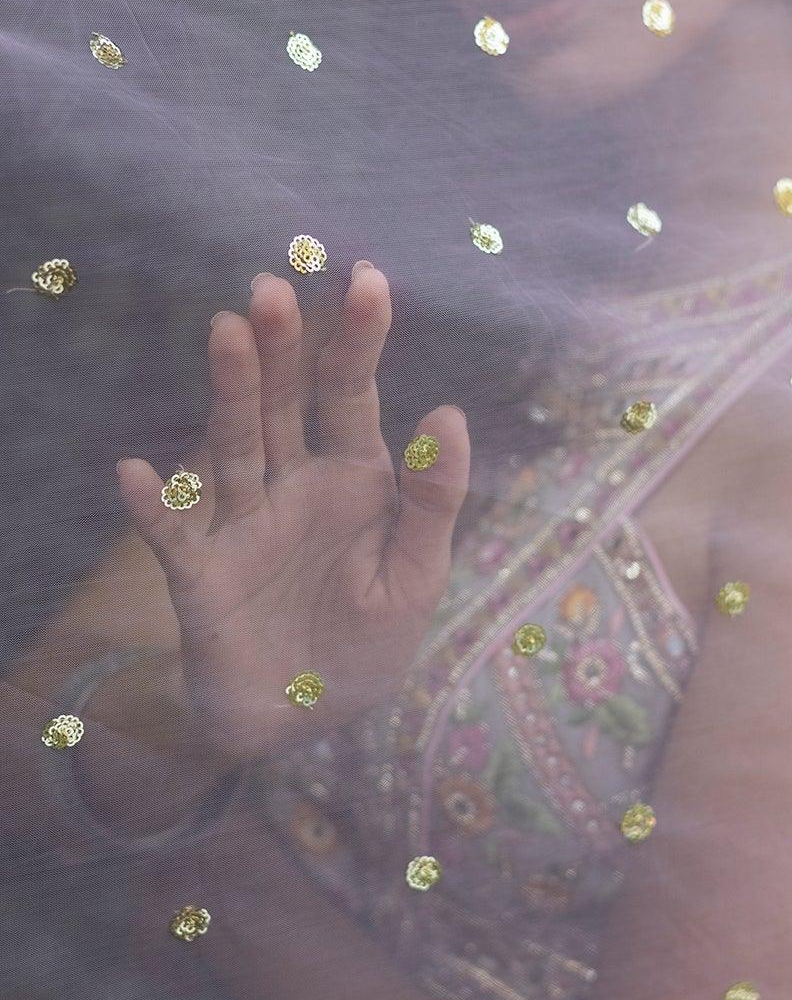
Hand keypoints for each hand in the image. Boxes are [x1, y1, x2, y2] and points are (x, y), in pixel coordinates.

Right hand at [117, 264, 469, 763]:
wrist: (303, 722)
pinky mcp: (201, 573)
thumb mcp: (416, 576)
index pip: (353, 393)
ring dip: (230, 392)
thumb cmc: (366, 642)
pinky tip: (134, 472)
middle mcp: (292, 484)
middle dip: (281, 347)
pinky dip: (153, 508)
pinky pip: (173, 535)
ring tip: (227, 332)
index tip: (367, 277)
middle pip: (283, 402)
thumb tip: (449, 413)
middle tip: (274, 287)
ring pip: (233, 445)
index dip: (359, 338)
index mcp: (354, 478)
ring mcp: (242, 522)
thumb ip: (433, 500)